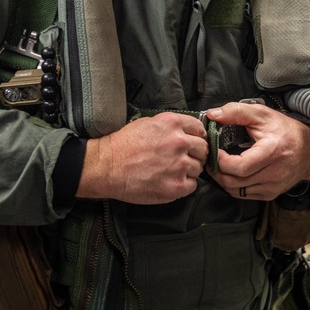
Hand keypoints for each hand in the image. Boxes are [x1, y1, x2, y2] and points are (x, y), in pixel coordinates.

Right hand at [76, 113, 207, 203]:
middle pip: (203, 149)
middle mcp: (179, 142)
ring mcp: (179, 165)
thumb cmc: (122, 145)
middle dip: (195, 154)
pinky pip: (193, 185)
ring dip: (189, 170)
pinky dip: (185, 185)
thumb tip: (186, 132)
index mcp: (172, 124)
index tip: (192, 143)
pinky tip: (170, 181)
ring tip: (172, 171)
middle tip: (183, 159)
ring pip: (198, 168)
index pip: (199, 129)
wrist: (106, 167)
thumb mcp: (147, 123)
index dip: (196, 137)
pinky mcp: (176, 186)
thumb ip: (170, 127)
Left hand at [204, 101, 309, 201]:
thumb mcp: (263, 114)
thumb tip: (213, 114)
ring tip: (219, 166)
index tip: (214, 150)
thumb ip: (236, 112)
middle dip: (216, 171)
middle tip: (211, 159)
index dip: (220, 161)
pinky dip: (233, 186)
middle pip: (233, 182)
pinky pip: (244, 195)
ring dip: (223, 180)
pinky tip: (232, 174)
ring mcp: (272, 187)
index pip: (238, 167)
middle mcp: (273, 174)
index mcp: (271, 152)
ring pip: (235, 191)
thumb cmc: (287, 131)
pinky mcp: (270, 194)